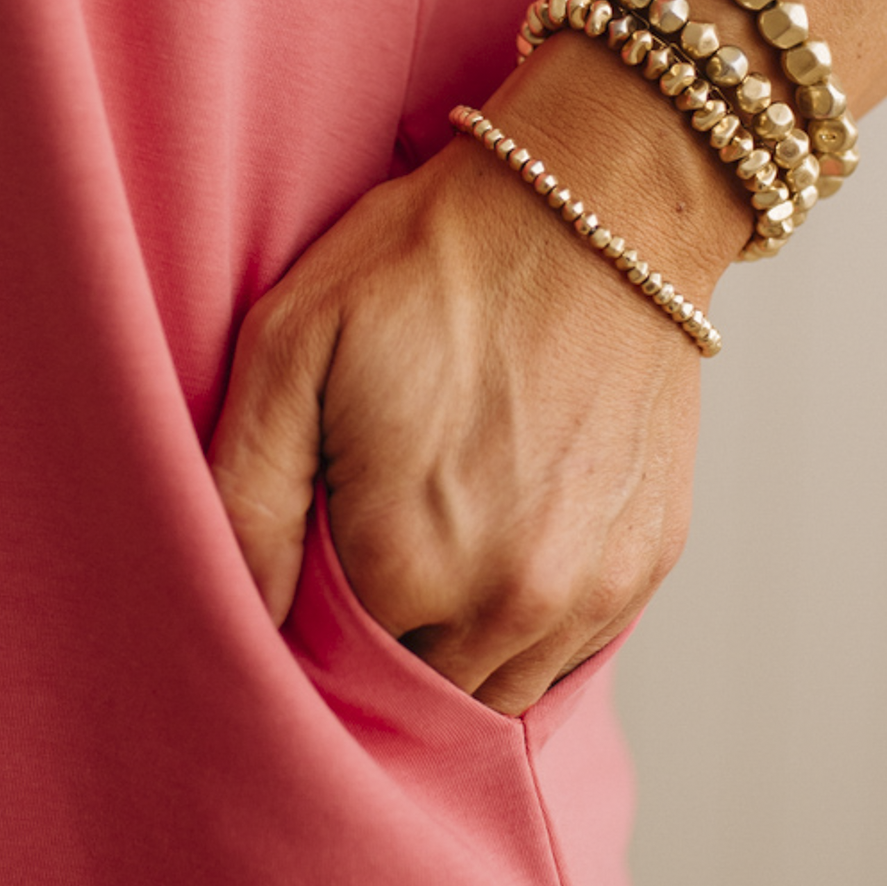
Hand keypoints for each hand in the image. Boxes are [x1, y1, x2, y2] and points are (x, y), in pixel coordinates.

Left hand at [208, 43, 736, 714]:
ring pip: (498, 686)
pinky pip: (573, 644)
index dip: (306, 618)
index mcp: (407, 558)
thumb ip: (242, 494)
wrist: (597, 194)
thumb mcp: (293, 339)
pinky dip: (532, 612)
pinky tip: (508, 524)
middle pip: (416, 691)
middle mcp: (510, 599)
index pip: (328, 670)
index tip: (309, 549)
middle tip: (372, 533)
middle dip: (383, 641)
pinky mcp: (650, 558)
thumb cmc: (436, 254)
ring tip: (443, 528)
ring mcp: (592, 587)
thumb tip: (236, 613)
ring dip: (461, 640)